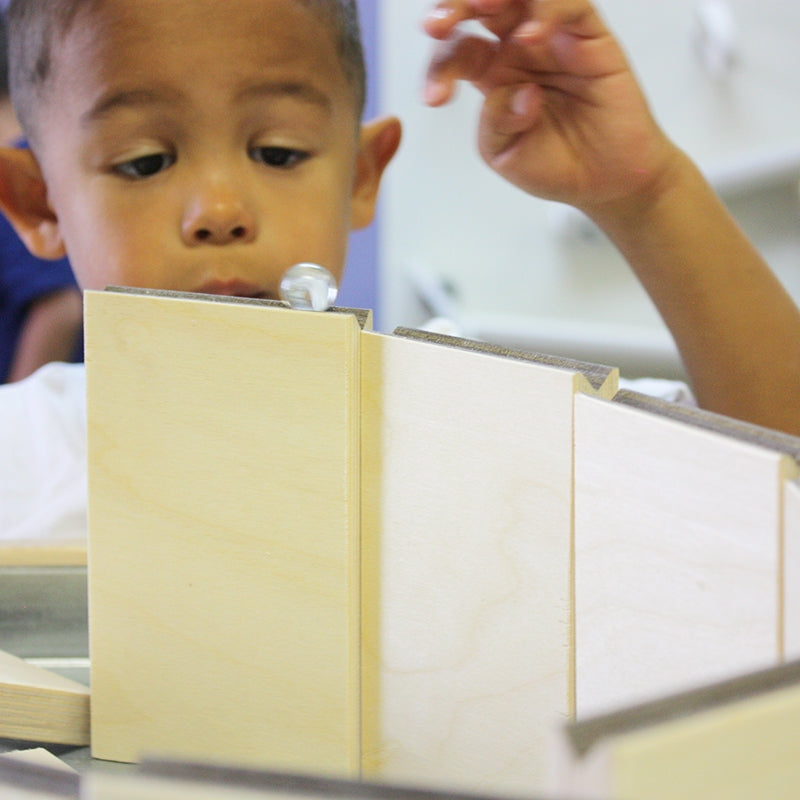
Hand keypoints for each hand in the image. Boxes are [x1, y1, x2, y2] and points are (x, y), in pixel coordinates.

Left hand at [422, 0, 676, 214]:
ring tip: (481, 6)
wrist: (604, 181)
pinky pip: (570, 5)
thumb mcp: (505, 154)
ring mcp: (553, 37)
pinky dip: (547, 12)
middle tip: (437, 26)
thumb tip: (518, 92)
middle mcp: (517, 46)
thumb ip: (495, 122)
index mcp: (490, 72)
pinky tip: (530, 37)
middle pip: (481, 4)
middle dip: (453, 6)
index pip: (454, 49)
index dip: (439, 67)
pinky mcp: (589, 36)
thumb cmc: (555, 164)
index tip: (435, 100)